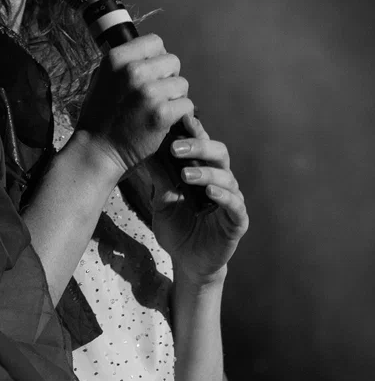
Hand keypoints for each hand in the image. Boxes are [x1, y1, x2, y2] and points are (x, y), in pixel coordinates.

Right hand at [75, 34, 194, 177]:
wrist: (97, 149)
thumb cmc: (99, 115)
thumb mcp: (102, 78)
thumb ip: (125, 63)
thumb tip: (149, 54)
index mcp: (116, 58)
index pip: (155, 41)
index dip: (157, 57)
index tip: (152, 73)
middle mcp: (133, 71)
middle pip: (173, 61)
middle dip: (168, 77)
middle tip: (157, 94)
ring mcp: (148, 93)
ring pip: (182, 84)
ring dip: (175, 97)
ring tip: (158, 109)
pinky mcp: (161, 114)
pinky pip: (186, 105)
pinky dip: (180, 115)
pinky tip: (165, 121)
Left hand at [148, 114, 248, 282]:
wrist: (187, 261)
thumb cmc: (177, 227)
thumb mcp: (161, 199)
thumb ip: (159, 176)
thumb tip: (143, 147)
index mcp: (205, 171)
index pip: (203, 145)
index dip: (196, 131)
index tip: (182, 119)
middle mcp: (221, 181)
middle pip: (219, 154)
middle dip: (199, 147)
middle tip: (176, 147)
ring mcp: (231, 201)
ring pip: (227, 178)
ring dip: (207, 173)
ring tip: (186, 174)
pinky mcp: (237, 222)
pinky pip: (235, 206)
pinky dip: (224, 197)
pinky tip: (210, 192)